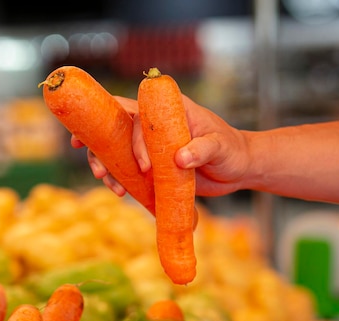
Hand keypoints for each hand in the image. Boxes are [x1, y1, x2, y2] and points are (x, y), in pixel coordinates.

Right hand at [71, 95, 250, 197]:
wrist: (237, 169)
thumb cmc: (232, 150)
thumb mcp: (221, 147)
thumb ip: (202, 149)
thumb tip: (180, 159)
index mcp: (169, 110)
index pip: (139, 114)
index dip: (134, 138)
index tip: (144, 165)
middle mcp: (154, 124)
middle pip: (116, 125)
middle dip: (101, 146)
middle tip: (101, 171)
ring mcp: (150, 144)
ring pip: (116, 147)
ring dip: (106, 165)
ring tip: (111, 186)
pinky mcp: (151, 163)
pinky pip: (127, 167)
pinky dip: (119, 178)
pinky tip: (120, 191)